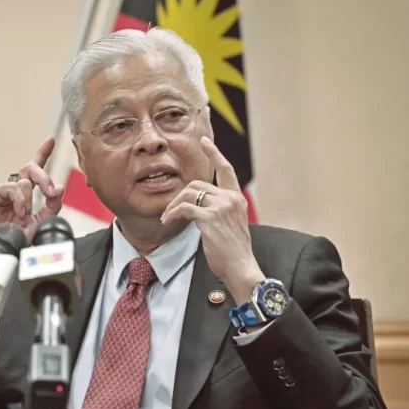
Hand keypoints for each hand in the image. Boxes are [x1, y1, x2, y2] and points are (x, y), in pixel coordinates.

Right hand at [0, 136, 64, 250]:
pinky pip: (14, 186)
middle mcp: (14, 191)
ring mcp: (2, 191)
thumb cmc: (18, 242)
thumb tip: (60, 187)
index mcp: (25, 196)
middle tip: (51, 192)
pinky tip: (18, 213)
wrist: (2, 253)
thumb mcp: (42, 223)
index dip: (42, 153)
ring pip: (25, 180)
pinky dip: (20, 200)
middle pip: (30, 169)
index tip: (50, 140)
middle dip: (44, 178)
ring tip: (24, 216)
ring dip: (30, 199)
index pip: (35, 172)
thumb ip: (52, 206)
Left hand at [160, 136, 263, 303]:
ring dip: (172, 206)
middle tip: (168, 212)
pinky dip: (172, 213)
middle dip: (178, 197)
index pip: (226, 170)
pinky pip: (183, 208)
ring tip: (167, 219)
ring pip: (188, 195)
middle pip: (196, 185)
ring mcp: (221, 206)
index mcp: (236, 198)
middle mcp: (231, 198)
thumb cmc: (232, 252)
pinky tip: (168, 221)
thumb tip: (195, 207)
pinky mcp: (210, 217)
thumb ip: (217, 211)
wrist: (241, 267)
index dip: (214, 154)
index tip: (205, 141)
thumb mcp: (228, 225)